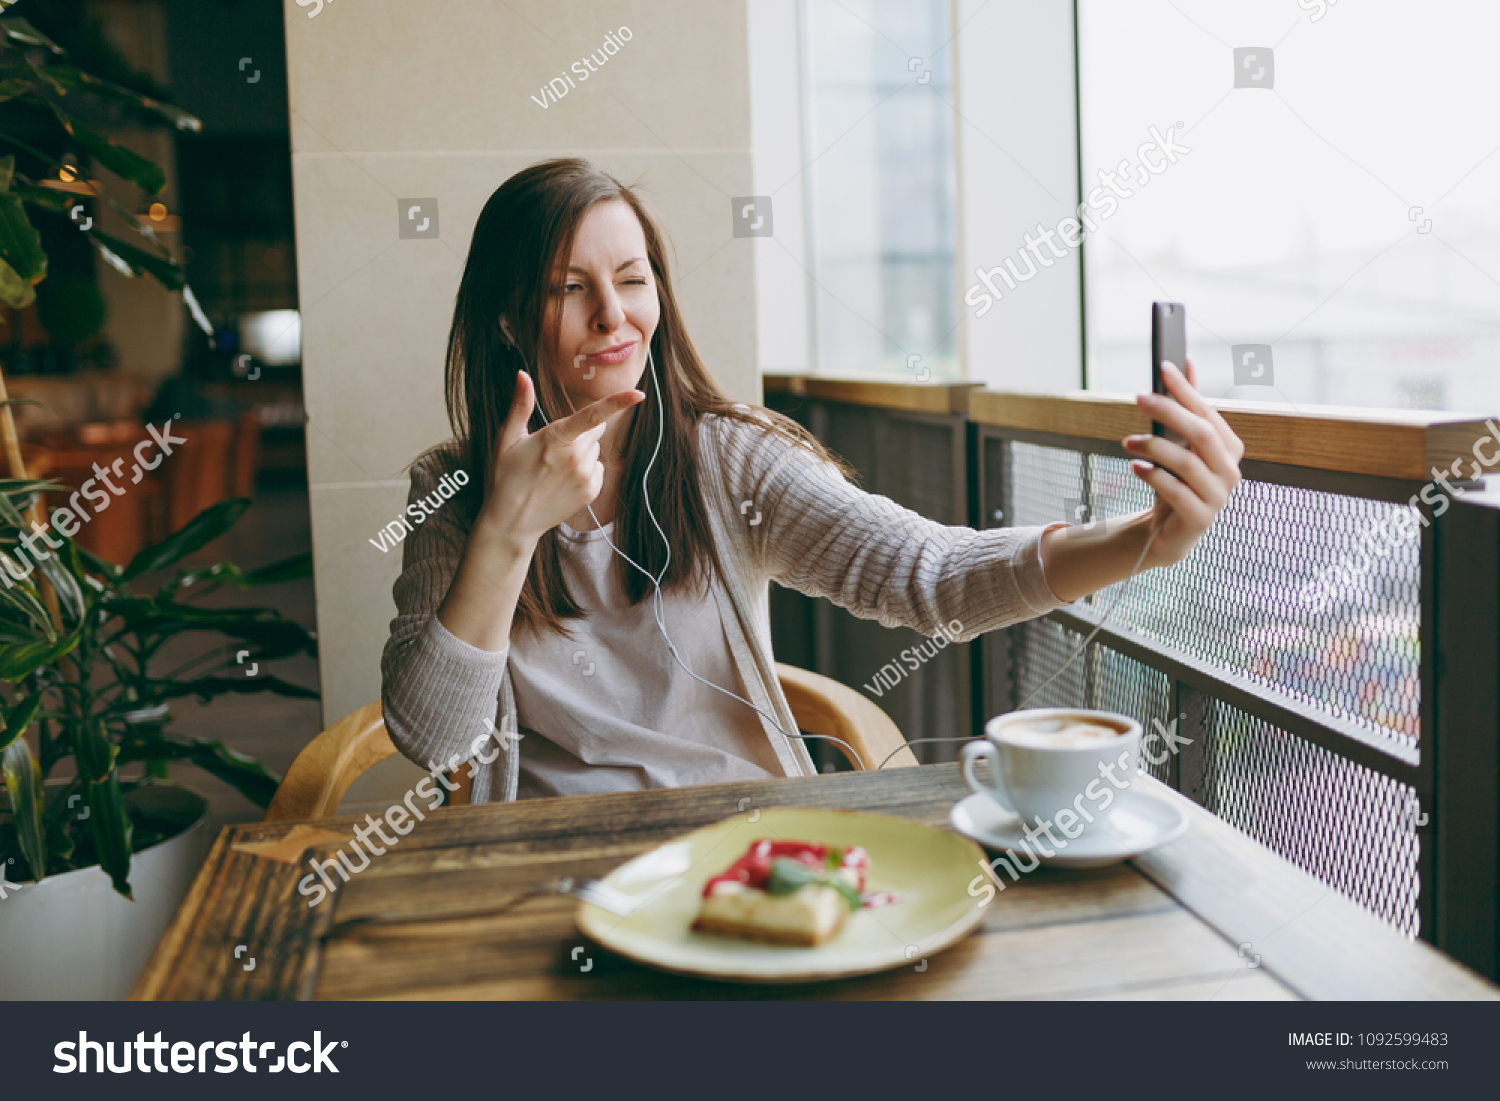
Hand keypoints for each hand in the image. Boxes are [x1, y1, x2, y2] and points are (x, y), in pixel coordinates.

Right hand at [477, 370, 643, 543]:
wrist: (512, 521)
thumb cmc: (505, 476)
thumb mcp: (507, 439)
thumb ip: (520, 405)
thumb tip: (522, 374)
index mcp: (555, 439)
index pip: (592, 416)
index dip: (618, 403)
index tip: (639, 394)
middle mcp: (575, 458)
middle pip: (595, 429)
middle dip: (581, 432)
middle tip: (554, 448)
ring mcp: (585, 477)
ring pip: (595, 450)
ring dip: (582, 453)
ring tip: (555, 469)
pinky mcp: (591, 492)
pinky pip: (598, 469)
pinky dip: (586, 471)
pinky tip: (564, 480)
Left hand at [1124, 359, 1244, 567]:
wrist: (1168, 532)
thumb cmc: (1175, 482)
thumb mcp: (1179, 444)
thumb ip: (1186, 406)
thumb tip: (1187, 363)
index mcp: (1229, 448)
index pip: (1208, 412)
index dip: (1186, 389)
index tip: (1163, 367)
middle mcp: (1230, 471)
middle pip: (1201, 433)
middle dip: (1169, 411)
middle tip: (1139, 397)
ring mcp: (1218, 497)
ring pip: (1187, 463)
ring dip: (1153, 447)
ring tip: (1128, 441)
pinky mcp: (1201, 519)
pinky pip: (1177, 493)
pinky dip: (1154, 476)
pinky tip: (1135, 467)